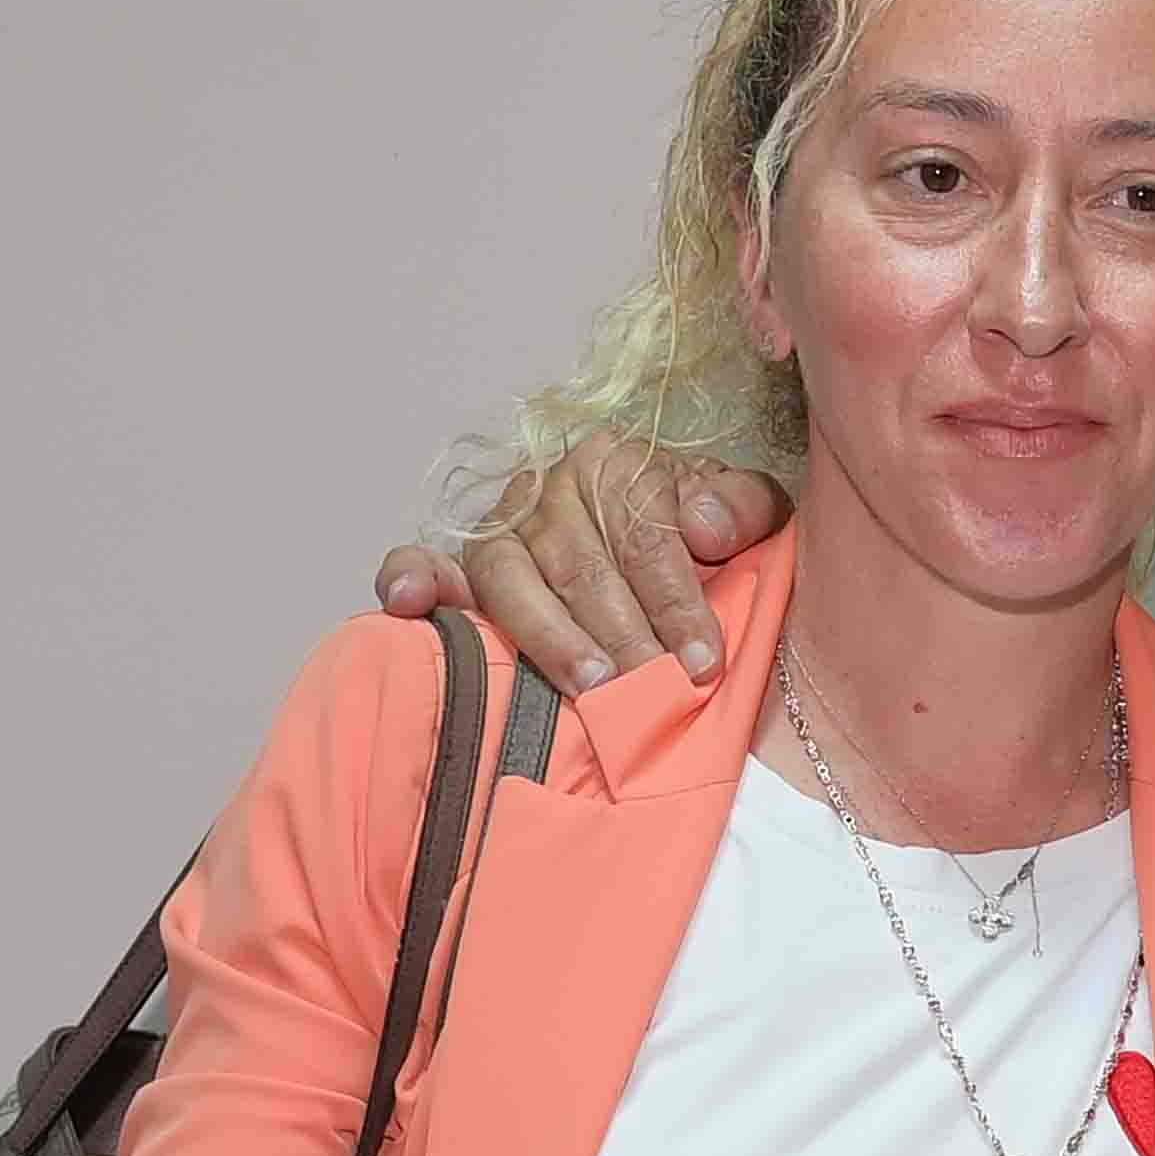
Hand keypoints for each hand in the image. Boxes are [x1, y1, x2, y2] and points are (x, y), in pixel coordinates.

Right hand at [375, 440, 787, 696]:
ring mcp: (503, 527)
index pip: (644, 537)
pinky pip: (428, 563)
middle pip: (582, 566)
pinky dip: (410, 577)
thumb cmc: (704, 527)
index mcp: (618, 465)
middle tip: (650, 690)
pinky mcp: (465, 563)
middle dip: (622, 635)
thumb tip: (703, 527)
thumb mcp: (746, 508)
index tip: (703, 660)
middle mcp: (550, 488)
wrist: (674, 529)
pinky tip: (408, 603)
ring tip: (588, 684)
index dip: (676, 602)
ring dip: (549, 634)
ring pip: (512, 577)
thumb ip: (743, 506)